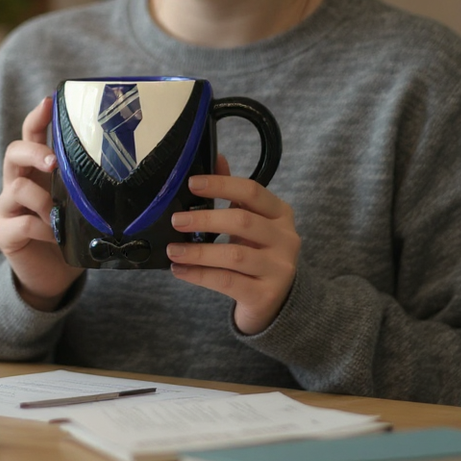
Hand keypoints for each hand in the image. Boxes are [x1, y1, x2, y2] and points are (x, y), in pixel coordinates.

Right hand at [0, 96, 82, 310]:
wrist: (53, 275)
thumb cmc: (72, 232)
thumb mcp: (83, 204)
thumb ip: (91, 185)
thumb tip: (134, 165)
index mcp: (36, 170)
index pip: (31, 135)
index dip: (38, 117)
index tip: (50, 101)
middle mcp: (17, 183)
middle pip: (13, 152)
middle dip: (34, 151)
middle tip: (53, 160)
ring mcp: (7, 208)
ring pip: (15, 188)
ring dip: (43, 199)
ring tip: (61, 213)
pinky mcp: (4, 234)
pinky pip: (20, 223)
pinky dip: (42, 227)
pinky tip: (57, 235)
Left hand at [166, 156, 299, 335]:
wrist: (276, 302)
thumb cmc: (258, 254)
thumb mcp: (252, 222)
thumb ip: (235, 194)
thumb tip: (217, 157)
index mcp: (281, 214)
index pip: (252, 191)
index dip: (221, 184)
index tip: (192, 184)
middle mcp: (286, 239)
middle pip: (243, 221)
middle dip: (205, 219)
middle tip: (176, 220)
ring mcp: (279, 269)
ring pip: (234, 255)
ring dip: (198, 252)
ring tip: (173, 250)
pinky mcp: (267, 295)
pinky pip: (227, 282)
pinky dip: (199, 275)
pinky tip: (180, 270)